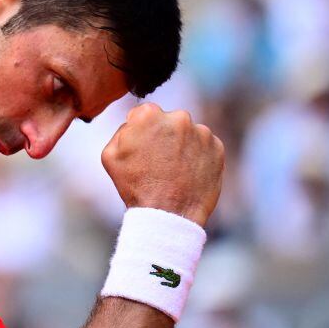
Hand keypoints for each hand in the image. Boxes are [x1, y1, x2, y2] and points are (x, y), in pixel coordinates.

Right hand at [101, 103, 223, 226]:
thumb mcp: (110, 155)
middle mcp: (178, 117)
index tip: (143, 148)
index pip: (145, 113)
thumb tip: (134, 122)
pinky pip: (205, 146)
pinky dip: (198, 157)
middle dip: (164, 135)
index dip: (142, 131)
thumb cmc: (135, 186)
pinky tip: (188, 174)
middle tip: (159, 161)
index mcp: (150, 115)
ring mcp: (201, 132)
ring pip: (189, 133)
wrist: (168, 214)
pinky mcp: (217, 147)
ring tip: (174, 171)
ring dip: (182, 146)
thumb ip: (122, 130)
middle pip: (169, 120)